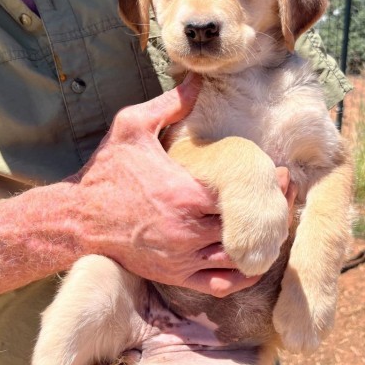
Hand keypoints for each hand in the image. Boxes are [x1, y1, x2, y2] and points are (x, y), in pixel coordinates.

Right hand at [74, 74, 295, 296]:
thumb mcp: (132, 126)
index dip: (269, 185)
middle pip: (250, 226)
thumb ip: (170, 104)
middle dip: (275, 210)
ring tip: (276, 222)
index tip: (282, 172)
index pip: (244, 195)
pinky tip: (254, 262)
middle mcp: (189, 230)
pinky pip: (219, 284)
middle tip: (287, 194)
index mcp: (185, 193)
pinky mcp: (174, 275)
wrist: (77, 217)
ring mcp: (182, 257)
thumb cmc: (107, 171)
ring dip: (265, 241)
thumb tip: (198, 80)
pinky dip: (243, 276)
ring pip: (240, 257)